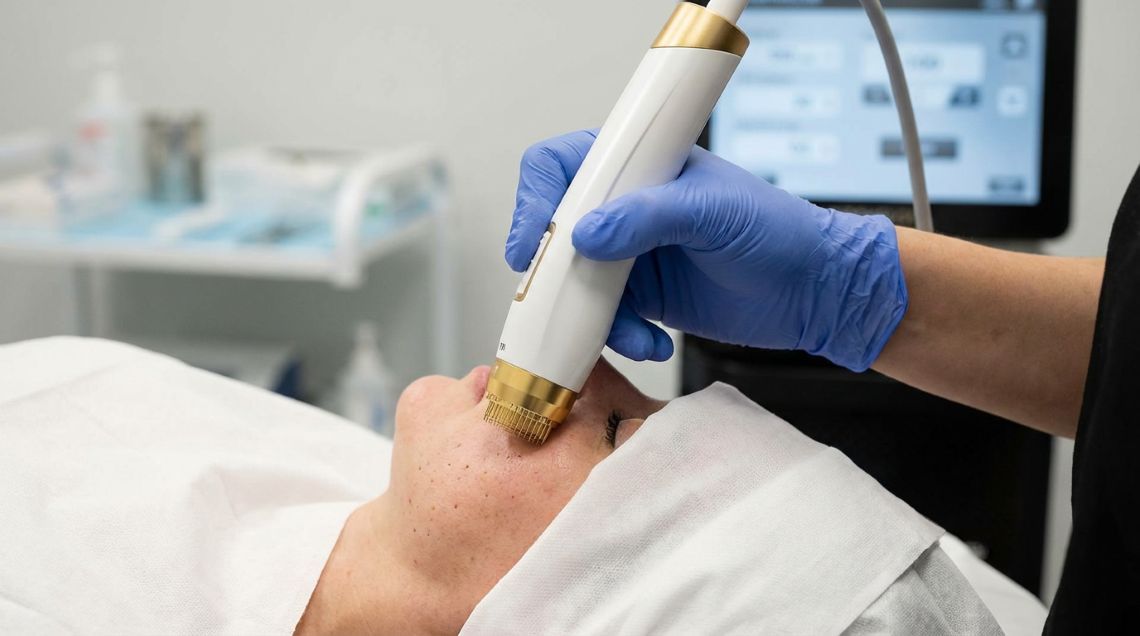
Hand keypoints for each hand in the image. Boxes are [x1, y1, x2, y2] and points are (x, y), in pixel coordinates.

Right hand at [506, 130, 907, 371]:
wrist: (812, 293)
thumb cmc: (777, 232)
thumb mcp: (713, 212)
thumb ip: (647, 217)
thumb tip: (585, 234)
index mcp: (638, 164)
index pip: (560, 165)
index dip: (537, 199)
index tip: (538, 242)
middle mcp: (623, 207)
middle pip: (554, 231)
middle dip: (554, 273)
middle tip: (566, 299)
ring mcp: (627, 254)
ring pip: (571, 284)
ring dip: (590, 315)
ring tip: (635, 332)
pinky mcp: (639, 297)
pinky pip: (601, 319)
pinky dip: (618, 336)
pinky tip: (654, 341)